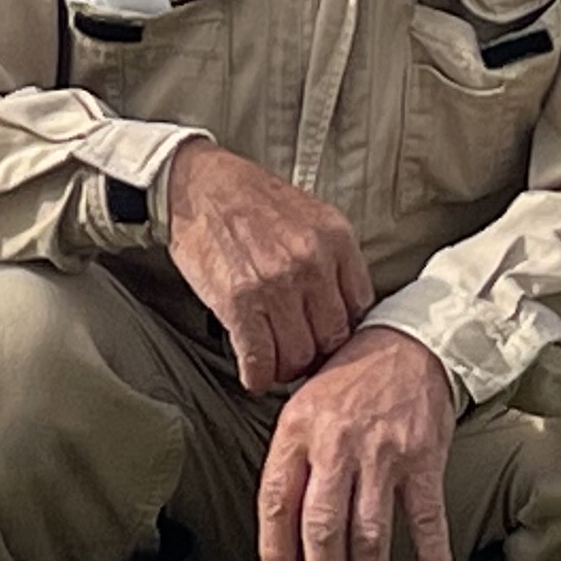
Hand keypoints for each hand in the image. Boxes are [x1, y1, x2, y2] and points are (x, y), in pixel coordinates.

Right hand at [162, 140, 371, 391]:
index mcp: (336, 238)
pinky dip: (257, 376)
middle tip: (298, 353)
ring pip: (298, 357)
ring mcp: (276, 284)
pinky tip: (253, 371)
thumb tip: (346, 312)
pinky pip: (260, 360)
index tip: (325, 335)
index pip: (360, 310)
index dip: (341, 331)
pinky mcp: (239, 302)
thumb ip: (334, 260)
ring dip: (285, 368)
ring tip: (274, 360)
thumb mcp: (312, 216)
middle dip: (314, 354)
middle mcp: (311, 262)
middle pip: (331, 340)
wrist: (200, 185)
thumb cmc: (253, 202)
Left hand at [258, 327, 455, 560]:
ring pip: (370, 532)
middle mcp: (337, 444)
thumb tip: (278, 522)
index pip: (275, 499)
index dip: (275, 546)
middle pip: (322, 526)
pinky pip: (426, 517)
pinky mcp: (422, 457)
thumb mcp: (302, 403)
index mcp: (298, 429)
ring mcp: (382, 453)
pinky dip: (431, 554)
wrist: (406, 341)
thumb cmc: (349, 378)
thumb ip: (290, 455)